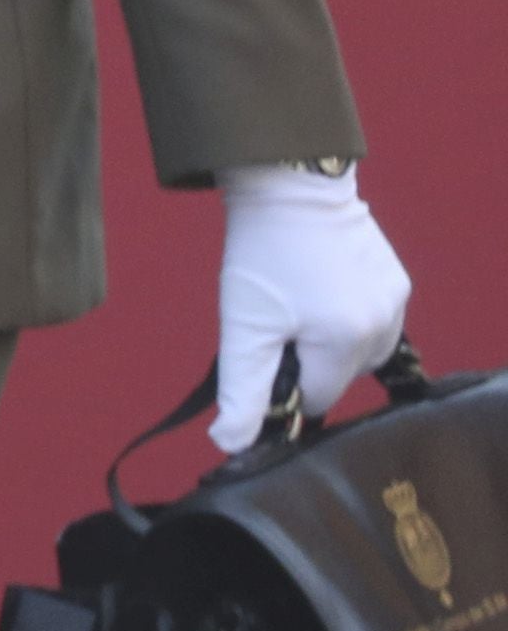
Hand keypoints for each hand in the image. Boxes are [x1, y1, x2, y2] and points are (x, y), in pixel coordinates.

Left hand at [212, 166, 411, 450]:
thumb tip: (232, 444)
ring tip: (297, 299)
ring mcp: (397, 302)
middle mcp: (384, 326)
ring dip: (328, 340)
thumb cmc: (261, 254)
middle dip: (307, 360)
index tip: (267, 349)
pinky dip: (346, 317)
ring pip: (358, 352)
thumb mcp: (242, 326)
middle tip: (278, 317)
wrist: (287, 185)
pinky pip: (373, 321)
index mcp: (348, 342)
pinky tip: (319, 288)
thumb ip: (243, 390)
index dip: (286, 384)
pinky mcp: (399, 281)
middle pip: (340, 377)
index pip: (319, 400)